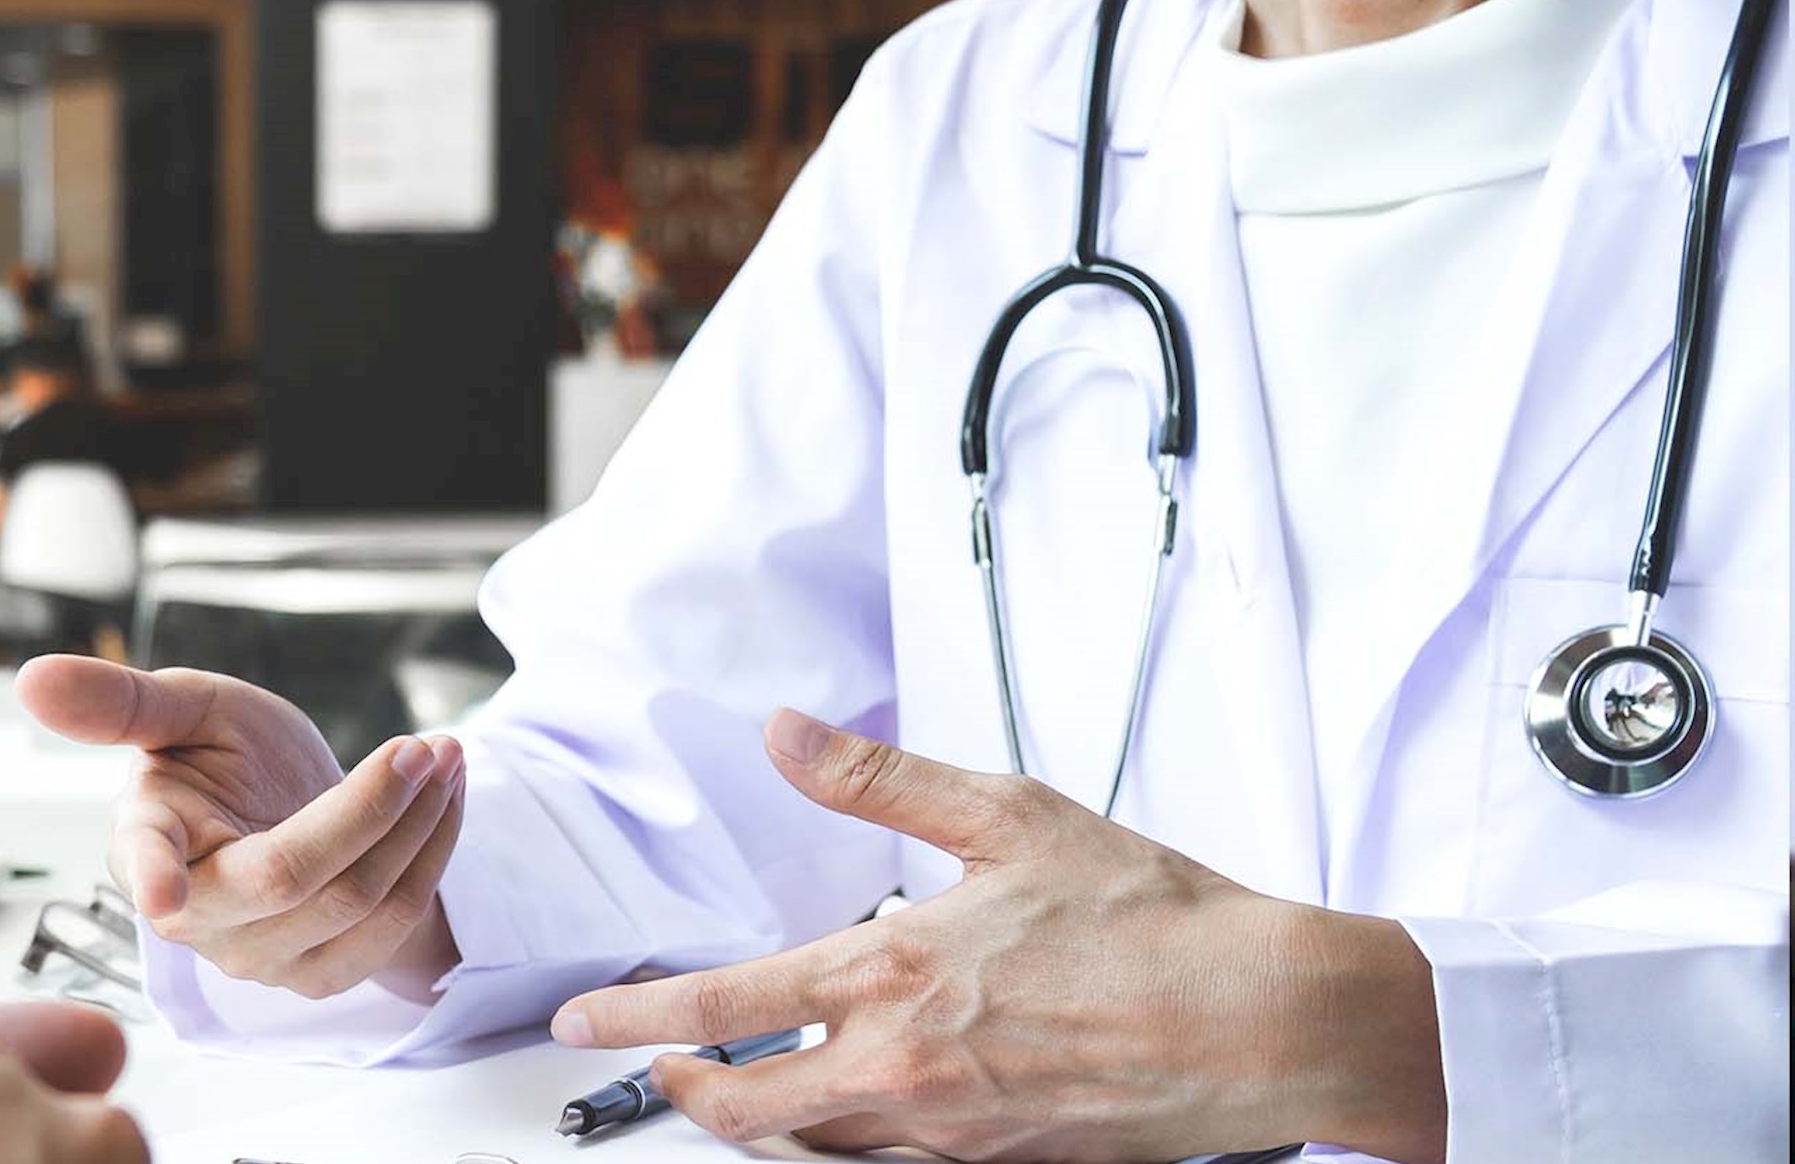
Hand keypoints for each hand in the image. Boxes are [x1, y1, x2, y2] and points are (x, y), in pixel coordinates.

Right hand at [16, 655, 466, 999]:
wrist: (294, 813)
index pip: (148, 866)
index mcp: (148, 843)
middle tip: (426, 744)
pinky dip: (434, 853)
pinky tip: (446, 798)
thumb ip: (122, 701)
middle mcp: (199, 916)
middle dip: (372, 805)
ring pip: (358, 900)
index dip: (150, 877)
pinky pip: (395, 922)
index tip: (160, 890)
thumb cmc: (229, 760)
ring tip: (445, 755)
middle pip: (293, 876)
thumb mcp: (187, 709)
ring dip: (419, 823)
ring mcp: (261, 958)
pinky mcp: (323, 976)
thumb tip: (29, 678)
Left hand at [551, 711, 1446, 1163]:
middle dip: (681, 1092)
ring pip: (815, 1148)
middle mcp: (909, 1069)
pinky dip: (850, 1139)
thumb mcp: (1012, 816)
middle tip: (657, 1065)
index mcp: (898, 975)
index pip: (726, 1007)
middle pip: (744, 1114)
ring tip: (745, 1080)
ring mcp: (951, 1134)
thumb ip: (881, 778)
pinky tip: (856, 1101)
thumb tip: (787, 732)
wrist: (1268, 1020)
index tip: (587, 1020)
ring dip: (766, 1119)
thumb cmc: (1159, 920)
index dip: (638, 1019)